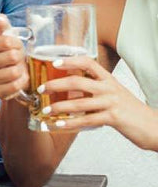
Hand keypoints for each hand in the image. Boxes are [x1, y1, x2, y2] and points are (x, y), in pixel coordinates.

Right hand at [0, 14, 28, 98]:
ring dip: (21, 69)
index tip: (17, 45)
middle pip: (12, 56)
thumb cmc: (5, 52)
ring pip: (14, 72)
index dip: (17, 43)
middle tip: (19, 58)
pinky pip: (15, 86)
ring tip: (18, 67)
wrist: (5, 75)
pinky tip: (19, 78)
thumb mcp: (3, 38)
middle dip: (20, 56)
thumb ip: (2, 26)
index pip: (6, 41)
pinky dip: (21, 82)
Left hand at [38, 55, 157, 145]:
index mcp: (108, 79)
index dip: (71, 60)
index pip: (88, 62)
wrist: (152, 126)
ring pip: (79, 103)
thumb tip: (67, 89)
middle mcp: (109, 88)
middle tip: (40, 89)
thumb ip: (93, 89)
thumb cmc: (128, 110)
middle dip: (55, 85)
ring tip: (45, 110)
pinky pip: (87, 120)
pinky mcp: (113, 118)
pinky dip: (71, 123)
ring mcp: (111, 102)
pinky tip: (60, 124)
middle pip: (77, 81)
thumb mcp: (112, 93)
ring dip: (59, 107)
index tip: (55, 62)